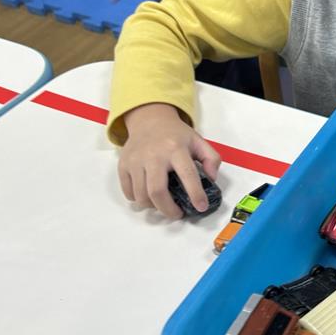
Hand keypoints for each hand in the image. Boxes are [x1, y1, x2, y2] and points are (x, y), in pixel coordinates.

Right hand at [118, 103, 220, 218]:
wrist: (150, 120)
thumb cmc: (176, 134)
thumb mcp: (199, 141)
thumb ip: (212, 159)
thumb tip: (211, 179)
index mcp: (176, 148)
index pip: (187, 175)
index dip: (195, 194)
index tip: (201, 207)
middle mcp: (154, 155)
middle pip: (157, 191)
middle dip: (168, 210)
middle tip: (177, 214)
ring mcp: (136, 160)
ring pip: (141, 195)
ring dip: (154, 207)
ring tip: (163, 204)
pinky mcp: (123, 165)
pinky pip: (128, 192)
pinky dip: (138, 200)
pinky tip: (149, 196)